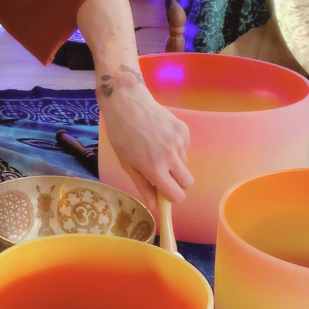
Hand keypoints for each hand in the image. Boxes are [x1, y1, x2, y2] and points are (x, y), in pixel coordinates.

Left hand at [99, 78, 192, 206]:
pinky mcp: (184, 130)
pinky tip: (160, 136)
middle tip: (164, 174)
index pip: (177, 195)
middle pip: (187, 183)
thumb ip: (142, 185)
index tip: (165, 192)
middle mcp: (171, 157)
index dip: (172, 197)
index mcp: (155, 169)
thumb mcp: (126, 163)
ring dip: (174, 162)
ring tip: (155, 147)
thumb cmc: (121, 135)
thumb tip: (154, 205)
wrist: (127, 103)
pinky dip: (175, 147)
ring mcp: (179, 143)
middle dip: (178, 183)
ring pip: (185, 163)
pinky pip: (184, 148)